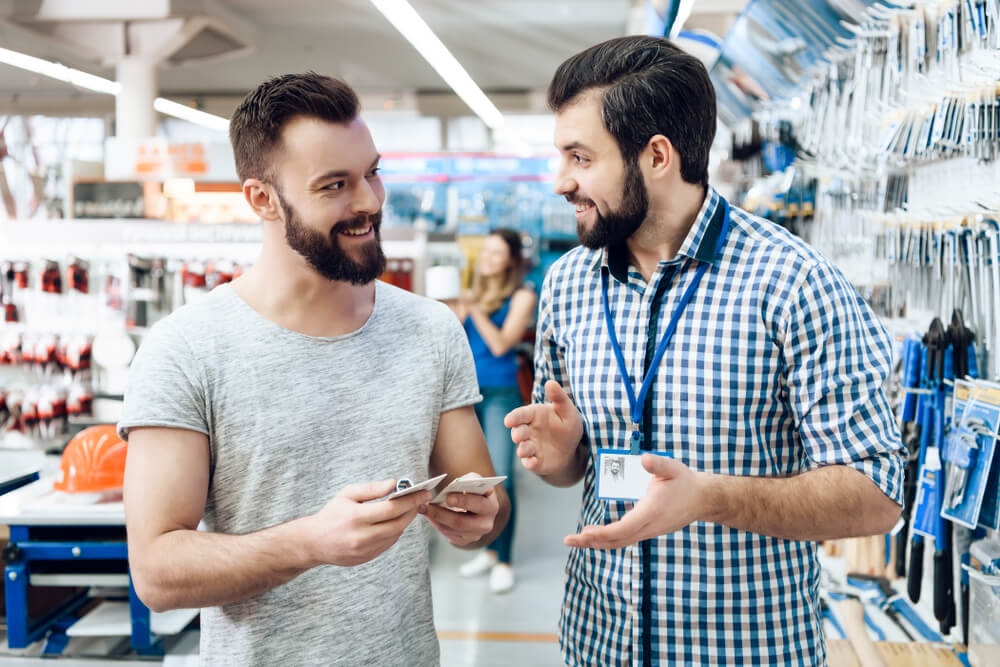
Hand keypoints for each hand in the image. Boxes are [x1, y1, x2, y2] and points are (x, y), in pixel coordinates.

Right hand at [307, 479, 430, 566]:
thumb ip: (371, 488)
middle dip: (413, 510)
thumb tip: (394, 484)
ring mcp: (365, 550)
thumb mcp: (347, 494)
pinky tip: (394, 522)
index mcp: (356, 517)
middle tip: (420, 499)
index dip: (411, 500)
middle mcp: (362, 536)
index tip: (424, 492)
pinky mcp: (367, 558)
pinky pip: (388, 543)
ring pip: (395, 534)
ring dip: (405, 521)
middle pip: (398, 523)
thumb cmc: (331, 514)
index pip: (392, 508)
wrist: (314, 542)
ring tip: (409, 508)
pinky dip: (395, 531)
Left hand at [420, 473, 499, 546]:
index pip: (478, 505)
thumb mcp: (474, 481)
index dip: (463, 501)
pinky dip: (437, 524)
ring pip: (451, 530)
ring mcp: (476, 535)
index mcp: (491, 506)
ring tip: (423, 508)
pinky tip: (429, 516)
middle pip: (461, 522)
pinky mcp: (465, 541)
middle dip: (441, 513)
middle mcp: (486, 524)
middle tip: (427, 505)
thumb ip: (469, 480)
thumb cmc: (474, 490)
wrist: (476, 505)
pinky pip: (448, 535)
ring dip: (435, 519)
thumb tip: (456, 485)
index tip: (448, 497)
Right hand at [504, 380, 583, 474]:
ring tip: (526, 450)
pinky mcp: (535, 461)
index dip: (513, 417)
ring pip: (522, 448)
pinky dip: (528, 463)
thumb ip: (559, 397)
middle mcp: (529, 431)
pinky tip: (532, 462)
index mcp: (534, 415)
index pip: (520, 415)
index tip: (508, 421)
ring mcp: (531, 447)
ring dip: (522, 449)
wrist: (573, 448)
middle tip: (520, 435)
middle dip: (517, 434)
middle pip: (517, 432)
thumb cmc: (567, 425)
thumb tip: (550, 382)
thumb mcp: (567, 410)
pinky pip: (528, 463)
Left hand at [564, 454, 710, 549]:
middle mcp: (648, 526)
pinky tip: (596, 536)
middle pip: (616, 541)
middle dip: (591, 542)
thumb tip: (644, 459)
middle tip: (569, 540)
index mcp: (650, 512)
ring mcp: (649, 530)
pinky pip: (625, 539)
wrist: (703, 499)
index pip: (623, 529)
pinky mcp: (648, 530)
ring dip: (598, 543)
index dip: (602, 533)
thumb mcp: (672, 468)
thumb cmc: (685, 482)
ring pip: (620, 542)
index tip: (585, 533)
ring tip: (578, 540)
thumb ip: (657, 463)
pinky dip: (608, 540)